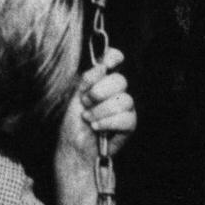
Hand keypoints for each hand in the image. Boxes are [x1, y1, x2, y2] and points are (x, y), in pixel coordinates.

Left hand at [59, 45, 135, 165]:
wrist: (74, 147)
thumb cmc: (74, 122)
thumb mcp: (75, 97)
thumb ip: (88, 79)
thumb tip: (101, 66)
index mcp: (103, 80)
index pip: (114, 59)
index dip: (113, 57)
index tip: (107, 64)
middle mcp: (117, 91)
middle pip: (120, 81)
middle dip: (98, 93)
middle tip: (85, 103)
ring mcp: (125, 107)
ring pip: (123, 100)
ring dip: (100, 111)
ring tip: (88, 119)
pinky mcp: (129, 124)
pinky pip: (126, 118)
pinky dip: (107, 123)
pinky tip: (96, 127)